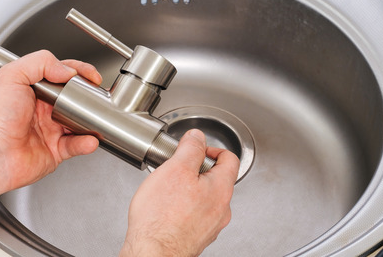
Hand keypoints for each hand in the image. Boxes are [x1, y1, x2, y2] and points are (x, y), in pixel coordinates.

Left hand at [0, 50, 102, 190]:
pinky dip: (86, 143)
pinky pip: (76, 146)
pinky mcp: (55, 151)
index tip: (92, 76)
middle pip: (75, 98)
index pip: (62, 75)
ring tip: (96, 119)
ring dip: (91, 121)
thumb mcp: (12, 74)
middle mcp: (42, 109)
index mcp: (33, 89)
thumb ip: (41, 62)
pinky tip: (89, 139)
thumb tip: (67, 70)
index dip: (79, 73)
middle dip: (89, 97)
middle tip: (96, 97)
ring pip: (80, 123)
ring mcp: (50, 130)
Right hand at [121, 129, 239, 256]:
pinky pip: (194, 215)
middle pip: (216, 179)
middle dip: (196, 170)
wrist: (153, 253)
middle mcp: (221, 209)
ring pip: (204, 198)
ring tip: (168, 191)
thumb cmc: (162, 217)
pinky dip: (183, 208)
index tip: (197, 149)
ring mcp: (210, 226)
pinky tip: (166, 210)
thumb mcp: (176, 169)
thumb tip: (197, 137)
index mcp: (221, 189)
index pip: (230, 159)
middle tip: (176, 169)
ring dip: (189, 190)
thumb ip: (191, 149)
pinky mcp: (196, 237)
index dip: (212, 148)